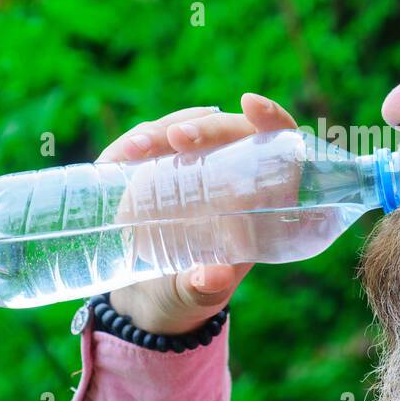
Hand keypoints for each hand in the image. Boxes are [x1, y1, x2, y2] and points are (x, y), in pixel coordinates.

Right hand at [96, 93, 297, 335]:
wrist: (151, 296)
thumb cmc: (190, 292)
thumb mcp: (198, 295)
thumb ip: (204, 289)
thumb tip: (210, 278)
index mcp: (260, 198)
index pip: (280, 145)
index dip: (272, 119)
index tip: (250, 104)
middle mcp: (231, 173)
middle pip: (230, 130)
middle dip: (206, 127)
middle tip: (178, 138)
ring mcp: (192, 165)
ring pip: (186, 127)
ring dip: (162, 130)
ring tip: (136, 148)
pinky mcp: (156, 167)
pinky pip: (149, 142)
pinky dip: (134, 144)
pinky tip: (119, 155)